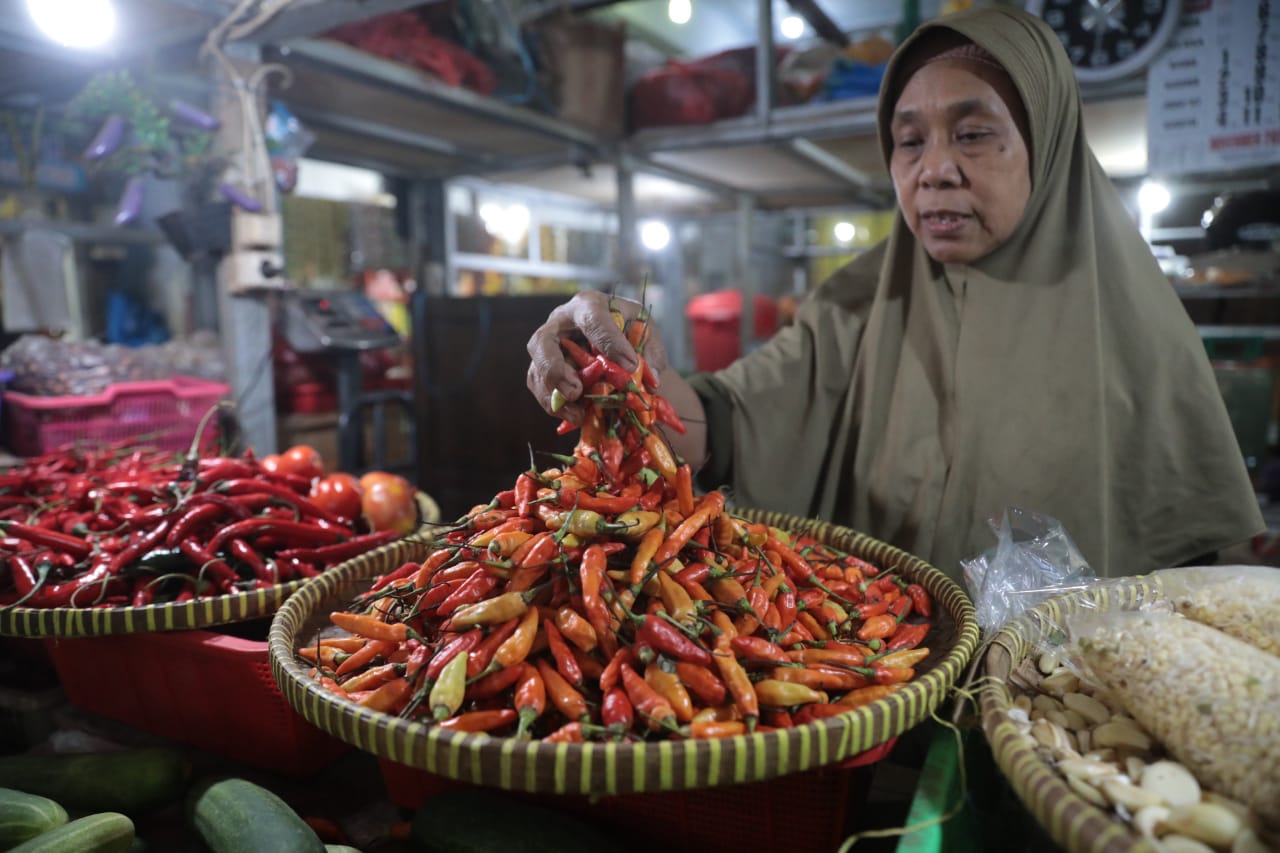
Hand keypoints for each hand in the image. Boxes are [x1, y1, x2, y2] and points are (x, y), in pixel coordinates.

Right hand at [526, 291, 667, 423]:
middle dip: (556, 369)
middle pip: (542, 341)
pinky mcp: (544, 369)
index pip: (592, 318)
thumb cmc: (630, 330)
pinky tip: (576, 416)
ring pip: (536, 369)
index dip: (609, 342)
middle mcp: (561, 322)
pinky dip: (555, 406)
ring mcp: (548, 346)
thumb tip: (650, 378)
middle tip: (576, 391)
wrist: (618, 341)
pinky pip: (539, 388)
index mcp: (588, 305)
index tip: (630, 365)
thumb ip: (651, 353)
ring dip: (554, 395)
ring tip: (578, 415)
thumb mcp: (647, 332)